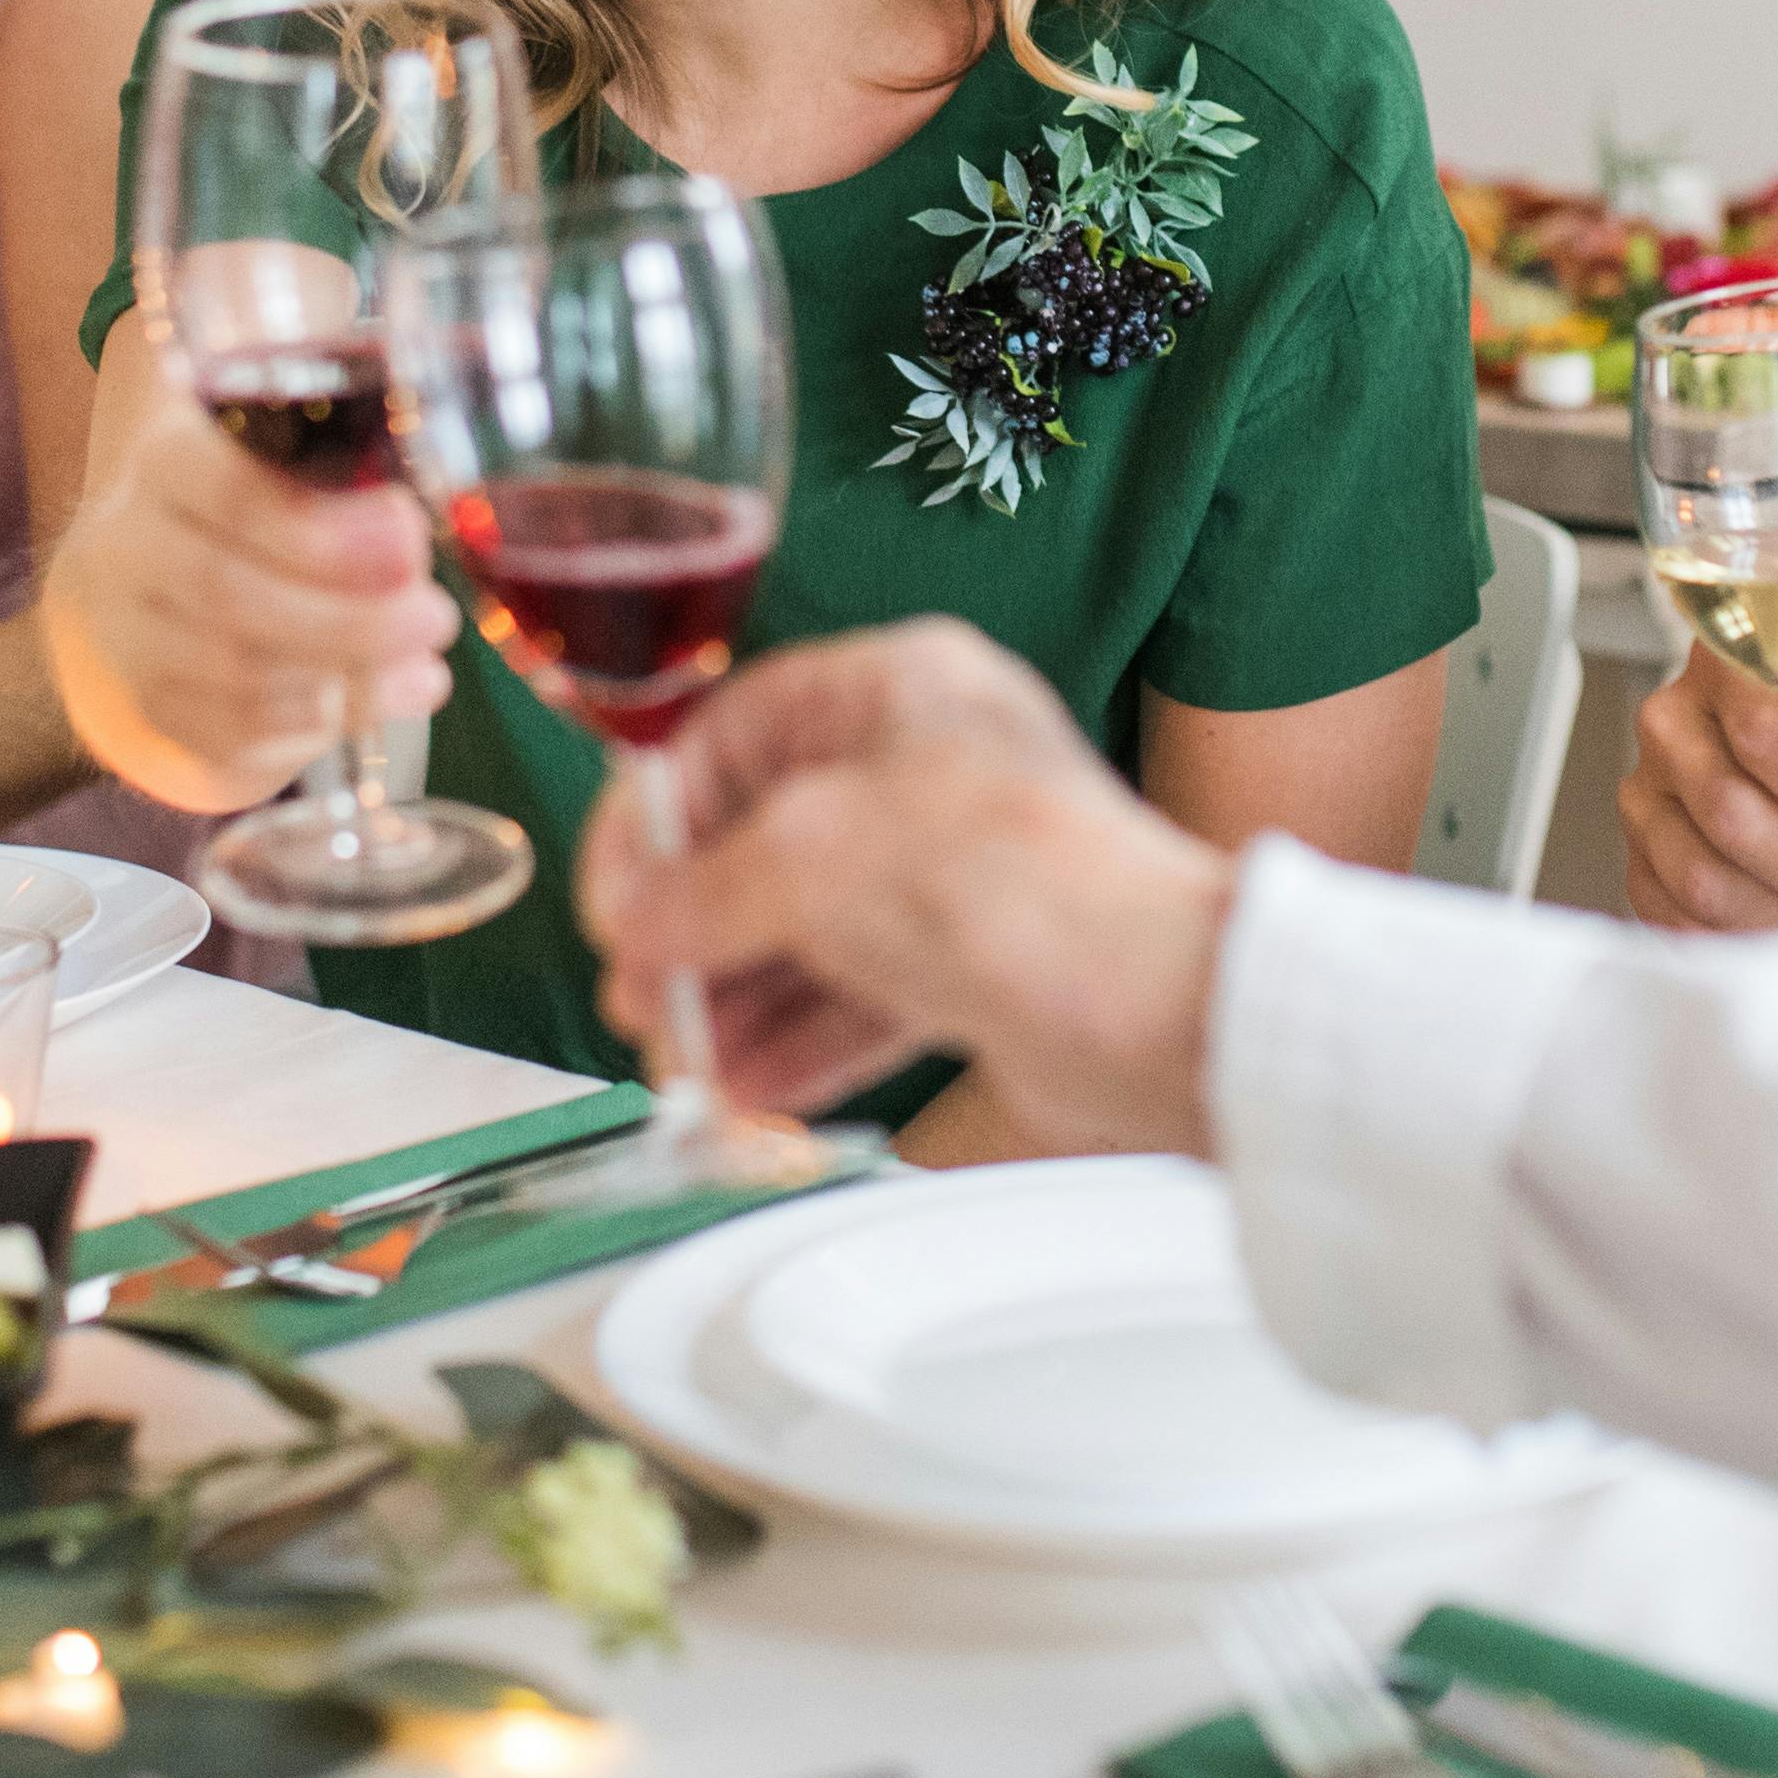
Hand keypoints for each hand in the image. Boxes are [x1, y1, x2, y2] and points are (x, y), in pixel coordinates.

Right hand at [41, 336, 462, 816]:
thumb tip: (457, 486)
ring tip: (427, 661)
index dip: (317, 523)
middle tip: (436, 615)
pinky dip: (325, 722)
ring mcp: (130, 637)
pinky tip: (393, 695)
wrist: (151, 581)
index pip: (218, 485)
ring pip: (236, 673)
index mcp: (165, 459)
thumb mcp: (288, 452)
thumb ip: (352, 457)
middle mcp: (127, 547)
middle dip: (350, 615)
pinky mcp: (155, 709)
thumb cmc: (255, 502)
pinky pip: (235, 733)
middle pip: (228, 592)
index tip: (409, 534)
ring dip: (350, 675)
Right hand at [581, 619, 1228, 1151]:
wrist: (1164, 1006)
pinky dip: (801, 1040)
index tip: (613, 898)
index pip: (734, 730)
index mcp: (899, 686)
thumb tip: (634, 923)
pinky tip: (745, 1091)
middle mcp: (929, 764)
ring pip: (812, 927)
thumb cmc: (1013, 888)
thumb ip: (701, 891)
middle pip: (766, 837)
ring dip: (738, 997)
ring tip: (682, 1063)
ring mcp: (957, 866)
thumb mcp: (811, 861)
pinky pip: (863, 992)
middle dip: (693, 927)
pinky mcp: (982, 960)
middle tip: (641, 996)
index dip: (657, 818)